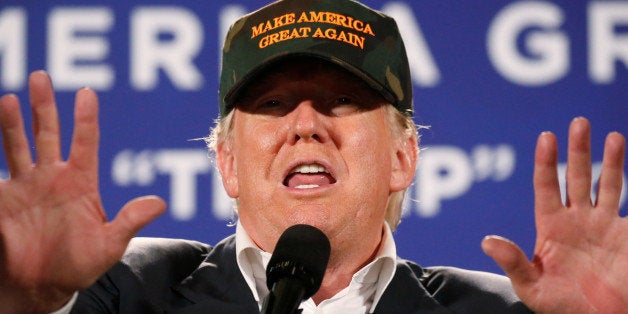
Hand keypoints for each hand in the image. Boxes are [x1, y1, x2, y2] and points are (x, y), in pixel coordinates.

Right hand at [0, 71, 165, 312]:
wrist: (41, 287)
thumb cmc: (79, 266)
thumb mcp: (110, 245)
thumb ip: (130, 221)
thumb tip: (160, 203)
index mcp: (80, 182)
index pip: (85, 142)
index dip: (86, 118)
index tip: (87, 93)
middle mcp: (52, 177)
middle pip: (47, 133)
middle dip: (43, 106)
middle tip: (40, 76)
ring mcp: (26, 186)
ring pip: (17, 145)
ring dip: (12, 122)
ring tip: (8, 97)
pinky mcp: (3, 199)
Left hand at [482, 117, 626, 312]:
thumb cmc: (563, 307)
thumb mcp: (533, 288)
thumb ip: (513, 262)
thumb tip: (486, 241)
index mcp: (551, 227)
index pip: (546, 186)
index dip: (545, 162)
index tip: (546, 137)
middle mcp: (577, 220)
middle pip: (576, 176)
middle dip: (577, 150)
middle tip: (578, 122)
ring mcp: (604, 224)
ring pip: (606, 184)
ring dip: (609, 159)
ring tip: (610, 135)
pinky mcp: (626, 233)